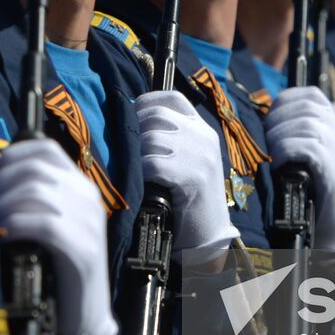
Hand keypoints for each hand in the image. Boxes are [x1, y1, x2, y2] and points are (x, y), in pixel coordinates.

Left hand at [0, 140, 116, 334]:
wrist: (85, 315)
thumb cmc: (57, 269)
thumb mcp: (48, 225)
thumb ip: (32, 200)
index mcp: (81, 186)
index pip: (46, 149)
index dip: (13, 155)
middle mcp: (88, 197)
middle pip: (36, 169)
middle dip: (1, 183)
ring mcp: (89, 222)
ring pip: (37, 192)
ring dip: (5, 204)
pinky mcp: (84, 249)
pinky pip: (44, 224)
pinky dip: (17, 226)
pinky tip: (4, 237)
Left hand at [137, 91, 238, 253]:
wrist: (207, 236)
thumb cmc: (187, 198)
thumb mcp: (186, 160)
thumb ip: (169, 138)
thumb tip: (129, 119)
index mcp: (203, 129)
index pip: (173, 98)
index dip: (146, 102)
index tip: (131, 117)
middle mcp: (204, 137)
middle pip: (156, 116)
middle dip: (134, 130)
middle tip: (127, 150)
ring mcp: (201, 156)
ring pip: (150, 138)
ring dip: (136, 155)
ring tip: (136, 169)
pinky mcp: (193, 177)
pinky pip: (152, 163)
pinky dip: (140, 172)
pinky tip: (142, 183)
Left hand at [265, 87, 334, 250]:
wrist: (329, 234)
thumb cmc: (308, 194)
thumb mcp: (301, 157)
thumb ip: (293, 134)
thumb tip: (264, 117)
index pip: (312, 96)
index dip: (285, 101)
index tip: (268, 119)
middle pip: (309, 106)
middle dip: (279, 119)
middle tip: (264, 141)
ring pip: (309, 124)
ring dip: (280, 137)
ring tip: (270, 155)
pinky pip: (310, 146)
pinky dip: (287, 151)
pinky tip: (278, 165)